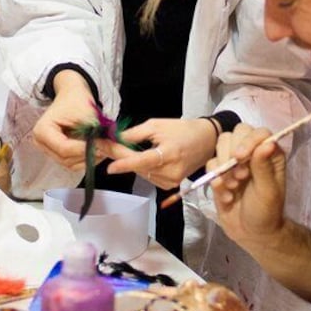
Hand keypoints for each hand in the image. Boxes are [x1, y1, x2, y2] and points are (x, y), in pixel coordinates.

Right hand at [32, 70, 104, 170]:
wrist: (71, 96)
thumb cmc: (76, 102)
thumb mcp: (89, 116)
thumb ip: (100, 135)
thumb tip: (117, 152)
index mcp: (42, 130)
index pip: (64, 148)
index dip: (84, 149)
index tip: (101, 145)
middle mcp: (41, 144)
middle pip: (66, 159)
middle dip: (87, 155)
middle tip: (106, 147)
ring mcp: (48, 151)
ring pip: (70, 164)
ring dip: (89, 159)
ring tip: (102, 146)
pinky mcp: (57, 154)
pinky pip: (72, 163)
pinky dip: (86, 159)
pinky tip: (95, 149)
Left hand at [103, 118, 217, 189]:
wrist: (206, 141)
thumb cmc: (182, 130)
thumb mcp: (157, 125)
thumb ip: (135, 134)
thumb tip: (113, 138)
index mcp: (169, 154)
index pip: (142, 161)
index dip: (124, 162)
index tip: (108, 164)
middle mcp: (171, 172)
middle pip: (138, 167)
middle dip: (120, 157)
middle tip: (103, 146)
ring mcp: (171, 181)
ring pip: (142, 173)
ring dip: (129, 163)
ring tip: (120, 149)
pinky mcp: (170, 185)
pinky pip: (149, 177)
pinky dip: (141, 168)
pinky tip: (139, 158)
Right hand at [209, 124, 286, 247]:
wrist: (250, 233)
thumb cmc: (266, 212)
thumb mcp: (268, 192)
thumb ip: (264, 167)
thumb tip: (267, 143)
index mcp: (269, 154)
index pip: (259, 133)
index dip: (248, 140)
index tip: (241, 156)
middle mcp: (252, 153)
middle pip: (236, 133)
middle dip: (233, 153)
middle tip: (240, 176)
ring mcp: (234, 161)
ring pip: (221, 145)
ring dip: (224, 167)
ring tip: (233, 187)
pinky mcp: (219, 172)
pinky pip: (210, 165)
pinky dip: (216, 181)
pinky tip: (227, 196)